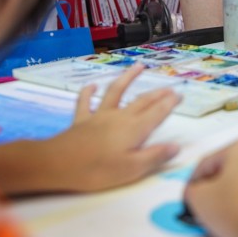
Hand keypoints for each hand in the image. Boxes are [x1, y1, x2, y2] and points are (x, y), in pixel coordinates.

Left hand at [47, 64, 179, 191]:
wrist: (58, 164)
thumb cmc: (97, 170)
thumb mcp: (132, 170)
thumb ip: (155, 156)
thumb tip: (176, 146)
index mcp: (134, 129)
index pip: (157, 113)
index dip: (169, 103)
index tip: (179, 95)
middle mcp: (120, 117)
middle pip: (142, 101)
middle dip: (157, 94)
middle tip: (169, 87)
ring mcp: (99, 116)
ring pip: (116, 92)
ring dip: (127, 78)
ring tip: (138, 66)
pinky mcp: (82, 120)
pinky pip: (85, 102)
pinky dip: (89, 92)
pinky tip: (92, 85)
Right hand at [183, 140, 237, 236]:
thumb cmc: (236, 212)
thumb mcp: (199, 200)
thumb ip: (192, 190)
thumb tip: (197, 191)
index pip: (209, 162)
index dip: (194, 180)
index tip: (189, 197)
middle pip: (234, 169)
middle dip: (221, 185)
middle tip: (210, 205)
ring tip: (233, 215)